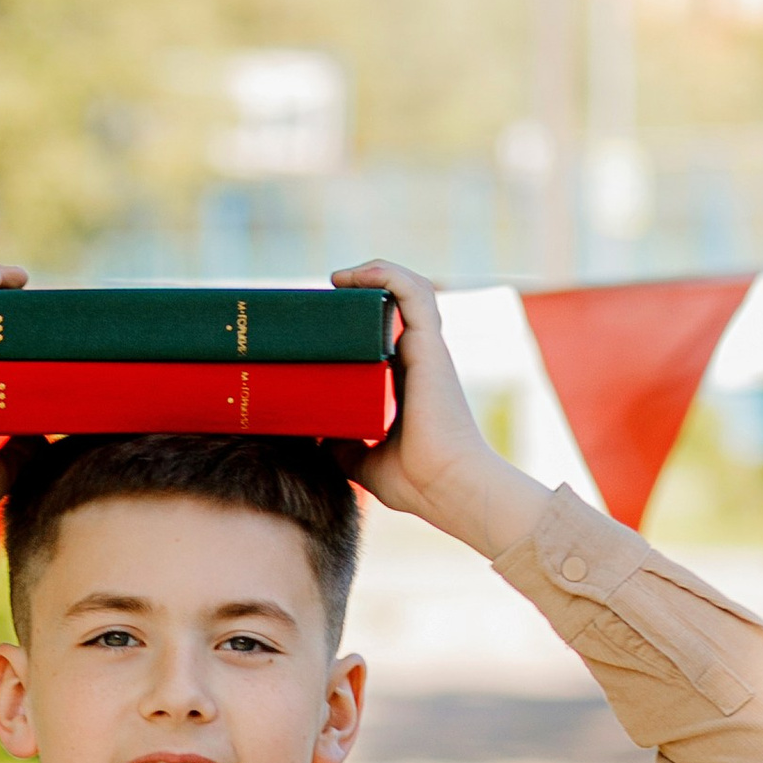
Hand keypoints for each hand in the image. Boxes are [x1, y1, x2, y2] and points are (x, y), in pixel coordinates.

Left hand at [329, 261, 551, 562]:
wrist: (449, 488)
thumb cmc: (417, 482)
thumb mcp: (364, 463)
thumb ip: (343, 449)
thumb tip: (313, 438)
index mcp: (408, 381)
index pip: (386, 335)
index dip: (359, 319)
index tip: (325, 321)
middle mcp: (420, 359)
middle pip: (394, 306)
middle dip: (362, 291)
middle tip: (327, 297)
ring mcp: (427, 350)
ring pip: (407, 289)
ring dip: (373, 274)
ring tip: (339, 279)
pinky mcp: (430, 346)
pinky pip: (412, 291)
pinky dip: (386, 274)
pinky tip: (355, 275)